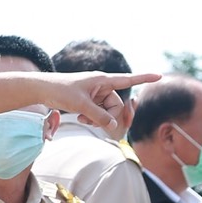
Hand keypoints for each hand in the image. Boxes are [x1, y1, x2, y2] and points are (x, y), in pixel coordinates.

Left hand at [41, 71, 160, 128]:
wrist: (42, 90)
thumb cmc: (60, 91)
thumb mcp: (81, 105)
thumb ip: (99, 116)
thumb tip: (114, 126)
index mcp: (102, 80)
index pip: (127, 80)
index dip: (144, 79)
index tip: (159, 76)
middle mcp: (102, 85)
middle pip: (117, 105)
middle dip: (108, 117)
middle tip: (95, 123)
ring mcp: (96, 94)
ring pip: (108, 111)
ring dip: (99, 119)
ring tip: (83, 120)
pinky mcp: (89, 101)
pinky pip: (100, 113)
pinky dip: (94, 119)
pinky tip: (82, 119)